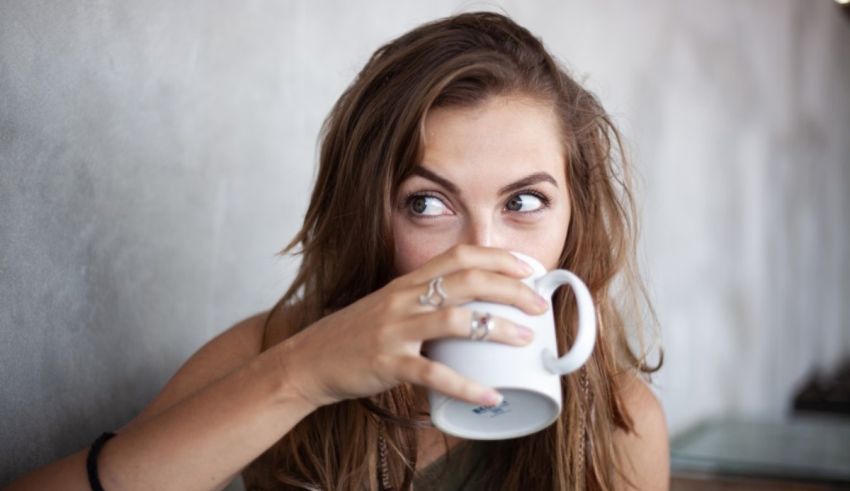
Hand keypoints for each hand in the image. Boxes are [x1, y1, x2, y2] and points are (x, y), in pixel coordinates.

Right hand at [278, 245, 548, 409]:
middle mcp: (404, 299)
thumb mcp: (389, 307)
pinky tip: (490, 395)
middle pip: (466, 281)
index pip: (458, 255)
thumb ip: (424, 303)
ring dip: (497, 328)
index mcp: (407, 283)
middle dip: (510, 289)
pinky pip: (433, 375)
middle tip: (540, 305)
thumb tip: (471, 311)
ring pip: (456, 320)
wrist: (309, 360)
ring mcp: (395, 330)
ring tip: (525, 339)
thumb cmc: (355, 336)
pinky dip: (466, 386)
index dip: (498, 257)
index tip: (528, 266)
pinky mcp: (387, 364)